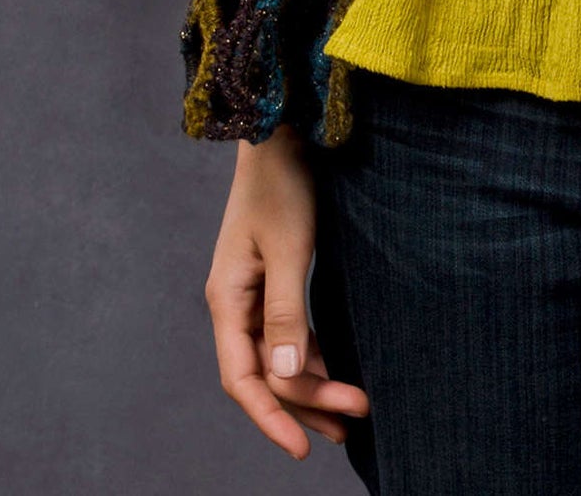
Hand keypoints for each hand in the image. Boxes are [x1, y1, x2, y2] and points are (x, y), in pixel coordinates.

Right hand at [203, 124, 369, 457]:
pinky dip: (311, 355)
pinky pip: (288, 332)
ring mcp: (253, 292)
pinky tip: (336, 370)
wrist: (284, 131)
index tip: (302, 448)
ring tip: (351, 411)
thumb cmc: (285, 183)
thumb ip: (286, 312)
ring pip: (278, 355)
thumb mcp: (289, 248)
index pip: (243, 379)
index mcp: (227, 300)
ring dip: (312, 382)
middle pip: (265, 372)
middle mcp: (235, 303)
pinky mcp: (275, 277)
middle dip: (305, 402)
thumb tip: (282, 377)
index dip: (271, 418)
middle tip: (352, 423)